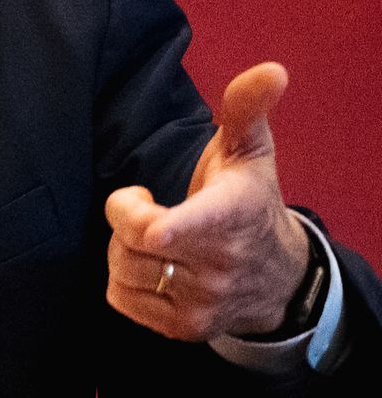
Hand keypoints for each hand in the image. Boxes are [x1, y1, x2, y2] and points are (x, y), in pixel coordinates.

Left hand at [104, 62, 312, 340]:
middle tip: (150, 204)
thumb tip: (271, 70)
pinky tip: (153, 265)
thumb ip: (246, 107)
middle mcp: (216, 265)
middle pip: (128, 241)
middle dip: (127, 215)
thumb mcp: (250, 151)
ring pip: (122, 269)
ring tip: (156, 236)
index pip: (166, 229)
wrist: (277, 276)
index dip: (138, 216)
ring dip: (125, 249)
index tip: (140, 195)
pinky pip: (120, 299)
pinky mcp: (183, 328)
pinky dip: (125, 279)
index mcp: (228, 216)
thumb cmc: (249, 201)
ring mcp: (201, 302)